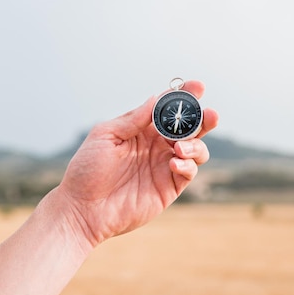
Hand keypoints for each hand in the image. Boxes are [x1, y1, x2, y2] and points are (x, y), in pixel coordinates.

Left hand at [57, 81, 217, 247]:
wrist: (83, 208)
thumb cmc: (88, 169)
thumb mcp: (106, 135)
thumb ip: (133, 119)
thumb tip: (155, 99)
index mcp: (141, 129)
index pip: (166, 108)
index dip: (184, 96)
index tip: (198, 86)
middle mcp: (156, 145)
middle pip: (188, 127)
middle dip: (202, 118)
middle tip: (210, 114)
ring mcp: (164, 166)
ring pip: (195, 149)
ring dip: (196, 144)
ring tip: (180, 147)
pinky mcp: (169, 187)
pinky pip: (189, 172)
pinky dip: (188, 165)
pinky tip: (174, 163)